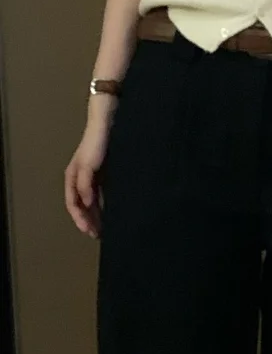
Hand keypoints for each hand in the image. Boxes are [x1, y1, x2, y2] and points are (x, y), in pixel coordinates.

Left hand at [64, 103, 113, 238]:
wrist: (108, 118)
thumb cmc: (112, 140)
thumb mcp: (111, 167)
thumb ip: (109, 184)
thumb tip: (115, 204)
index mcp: (83, 176)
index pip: (81, 203)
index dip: (87, 220)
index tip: (97, 233)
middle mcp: (76, 174)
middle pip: (74, 204)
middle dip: (84, 222)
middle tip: (94, 235)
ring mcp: (78, 169)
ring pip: (75, 198)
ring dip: (82, 214)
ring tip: (91, 227)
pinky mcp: (85, 162)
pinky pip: (82, 184)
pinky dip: (86, 196)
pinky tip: (92, 206)